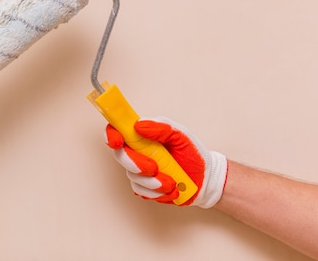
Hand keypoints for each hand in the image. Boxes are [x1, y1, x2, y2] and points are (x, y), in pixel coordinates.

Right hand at [106, 116, 227, 207]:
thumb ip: (161, 128)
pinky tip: (171, 189)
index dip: (112, 134)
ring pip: (132, 176)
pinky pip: (141, 191)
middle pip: (120, 155)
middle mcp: (138, 151)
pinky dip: (157, 192)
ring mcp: (140, 170)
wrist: (206, 179)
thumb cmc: (193, 154)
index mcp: (144, 135)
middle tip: (153, 168)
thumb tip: (138, 125)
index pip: (118, 130)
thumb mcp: (181, 135)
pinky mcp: (145, 187)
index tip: (117, 142)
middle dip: (135, 164)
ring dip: (152, 182)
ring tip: (171, 182)